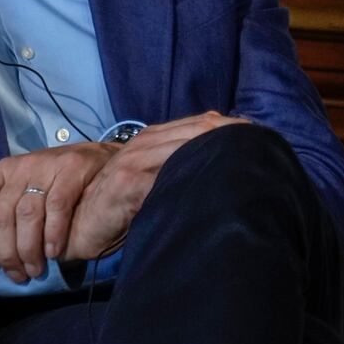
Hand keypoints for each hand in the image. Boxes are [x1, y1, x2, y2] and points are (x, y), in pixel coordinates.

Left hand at [0, 143, 116, 282]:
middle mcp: (20, 166)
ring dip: (30, 249)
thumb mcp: (11, 183)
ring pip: (28, 214)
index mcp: (1, 171)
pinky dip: (53, 234)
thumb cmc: (50, 180)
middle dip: (7, 252)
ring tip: (36, 268)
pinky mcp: (73, 169)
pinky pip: (57, 207)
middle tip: (17, 274)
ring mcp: (47, 166)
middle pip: (1, 215)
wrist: (101, 162)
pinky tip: (55, 252)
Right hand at [60, 112, 249, 262]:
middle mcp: (145, 142)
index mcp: (154, 136)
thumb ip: (178, 163)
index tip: (260, 136)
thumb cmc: (122, 203)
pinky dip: (189, 178)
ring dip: (216, 154)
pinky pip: (164, 177)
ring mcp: (135, 160)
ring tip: (246, 161)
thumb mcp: (152, 177)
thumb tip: (223, 159)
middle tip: (262, 146)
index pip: (201, 123)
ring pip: (185, 148)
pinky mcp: (128, 183)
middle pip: (198, 131)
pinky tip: (212, 183)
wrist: (81, 220)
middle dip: (231, 137)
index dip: (231, 128)